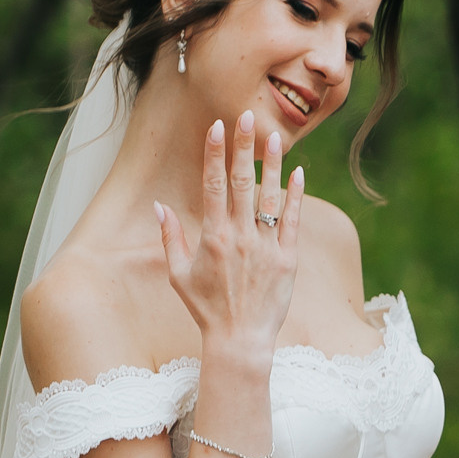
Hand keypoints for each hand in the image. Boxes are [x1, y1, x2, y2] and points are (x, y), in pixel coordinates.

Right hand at [159, 109, 304, 361]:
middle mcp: (239, 237)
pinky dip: (296, 196)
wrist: (240, 341)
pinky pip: (293, 221)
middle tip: (247, 116)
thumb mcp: (178, 275)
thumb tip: (159, 206)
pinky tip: (299, 172)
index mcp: (212, 237)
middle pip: (242, 182)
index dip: (215, 154)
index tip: (216, 127)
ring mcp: (266, 247)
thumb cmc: (206, 309)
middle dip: (243, 147)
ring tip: (276, 135)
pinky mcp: (288, 259)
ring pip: (270, 196)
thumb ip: (169, 238)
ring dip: (273, 164)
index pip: (213, 186)